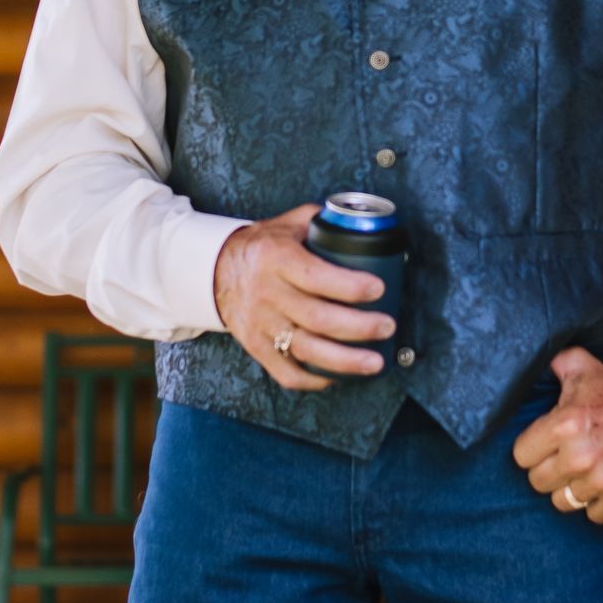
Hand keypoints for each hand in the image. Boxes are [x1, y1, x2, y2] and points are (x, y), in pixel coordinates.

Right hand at [213, 205, 394, 392]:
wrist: (215, 270)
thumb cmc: (262, 247)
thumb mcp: (287, 224)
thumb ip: (322, 222)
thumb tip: (361, 226)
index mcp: (277, 259)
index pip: (316, 277)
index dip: (350, 286)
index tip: (378, 289)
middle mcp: (267, 293)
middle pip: (318, 319)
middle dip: (359, 327)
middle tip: (387, 326)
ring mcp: (261, 324)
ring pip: (306, 350)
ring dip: (345, 361)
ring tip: (375, 362)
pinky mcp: (256, 347)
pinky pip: (286, 372)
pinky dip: (313, 380)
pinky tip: (338, 377)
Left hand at [513, 347, 602, 522]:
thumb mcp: (581, 367)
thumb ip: (550, 363)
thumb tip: (523, 359)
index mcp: (564, 425)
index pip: (521, 456)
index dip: (532, 448)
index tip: (545, 442)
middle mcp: (581, 456)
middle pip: (538, 482)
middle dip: (549, 469)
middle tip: (565, 456)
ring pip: (563, 501)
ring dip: (572, 487)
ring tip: (585, 469)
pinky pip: (593, 515)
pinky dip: (598, 503)